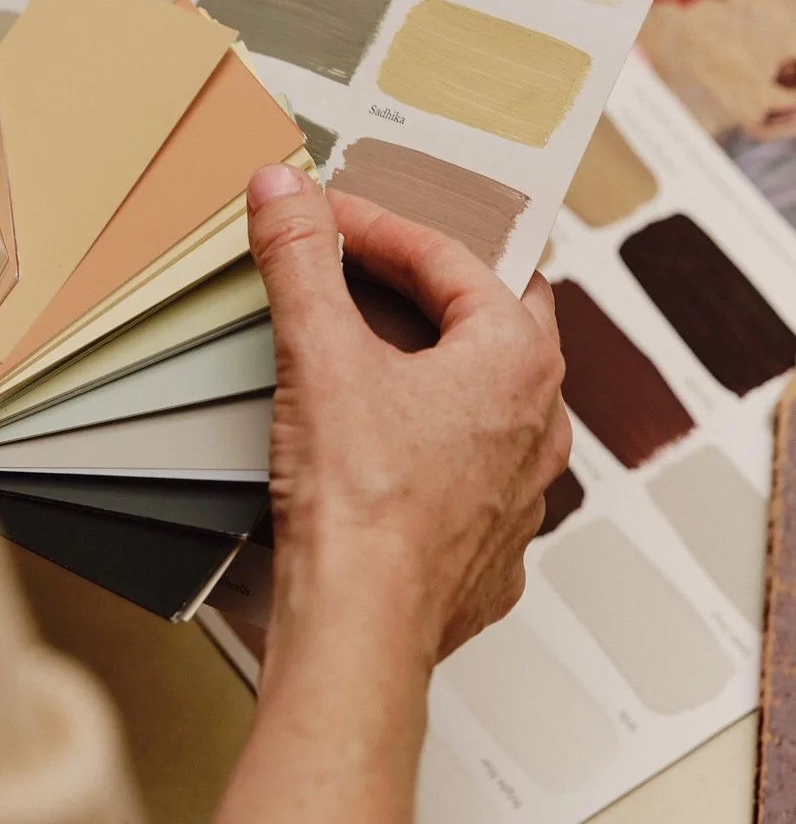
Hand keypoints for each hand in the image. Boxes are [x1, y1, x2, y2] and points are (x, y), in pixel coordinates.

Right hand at [247, 163, 568, 670]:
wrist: (360, 630)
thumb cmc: (360, 506)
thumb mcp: (317, 354)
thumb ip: (299, 259)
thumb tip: (283, 192)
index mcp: (516, 359)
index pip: (452, 258)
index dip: (380, 227)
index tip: (326, 219)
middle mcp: (540, 421)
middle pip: (497, 316)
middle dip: (433, 285)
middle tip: (372, 266)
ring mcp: (523, 491)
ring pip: (495, 397)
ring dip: (439, 362)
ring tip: (374, 349)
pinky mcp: (491, 547)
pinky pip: (475, 469)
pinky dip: (433, 439)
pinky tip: (382, 444)